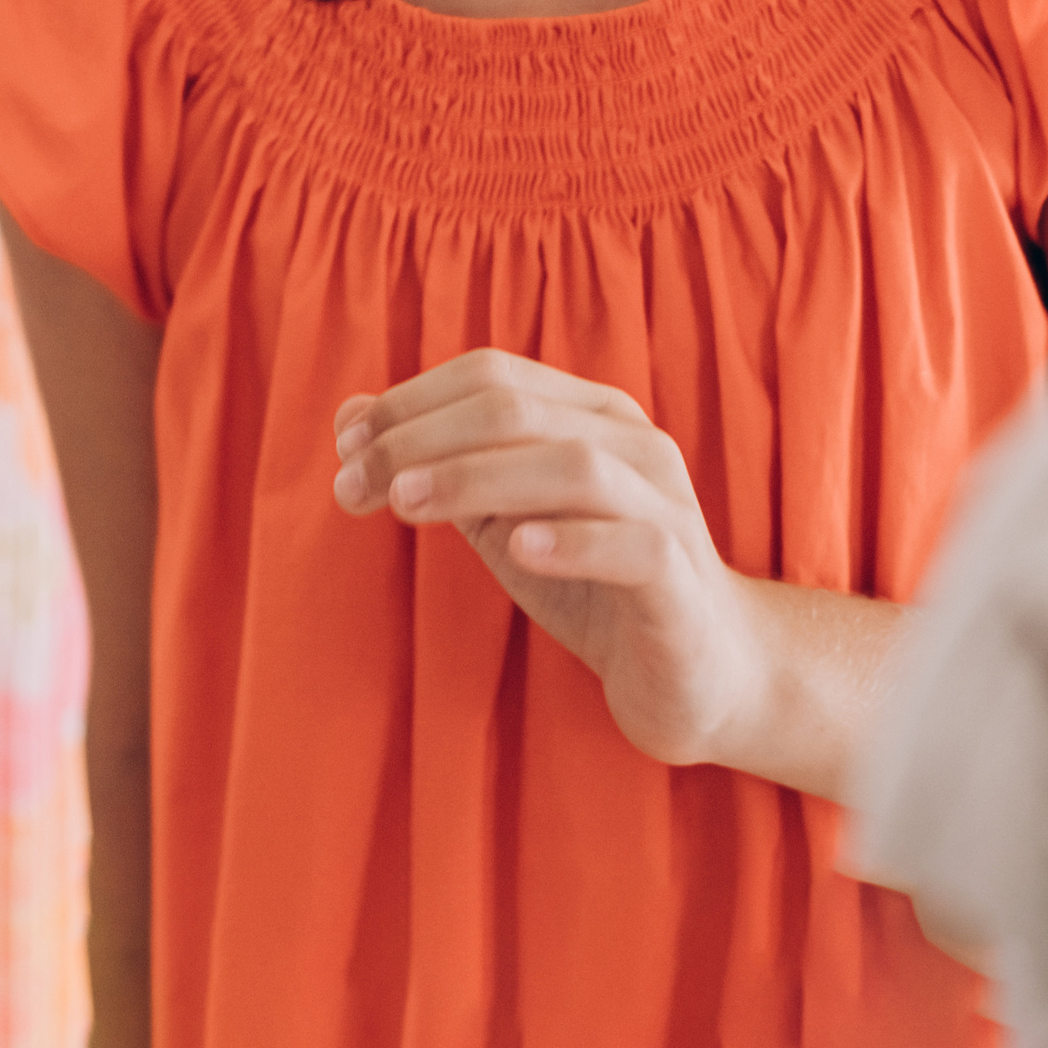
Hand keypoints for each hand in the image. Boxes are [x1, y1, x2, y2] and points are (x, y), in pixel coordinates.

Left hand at [332, 349, 771, 768]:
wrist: (701, 672)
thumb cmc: (594, 583)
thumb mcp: (506, 521)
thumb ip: (441, 468)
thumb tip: (349, 417)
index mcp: (589, 414)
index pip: (491, 375)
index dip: (410, 402)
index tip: (346, 447)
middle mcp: (632, 444)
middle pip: (518, 410)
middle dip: (423, 439)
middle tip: (355, 484)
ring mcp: (666, 506)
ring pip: (573, 464)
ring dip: (477, 478)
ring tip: (407, 504)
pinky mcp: (682, 577)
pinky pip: (633, 543)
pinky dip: (572, 539)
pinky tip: (517, 548)